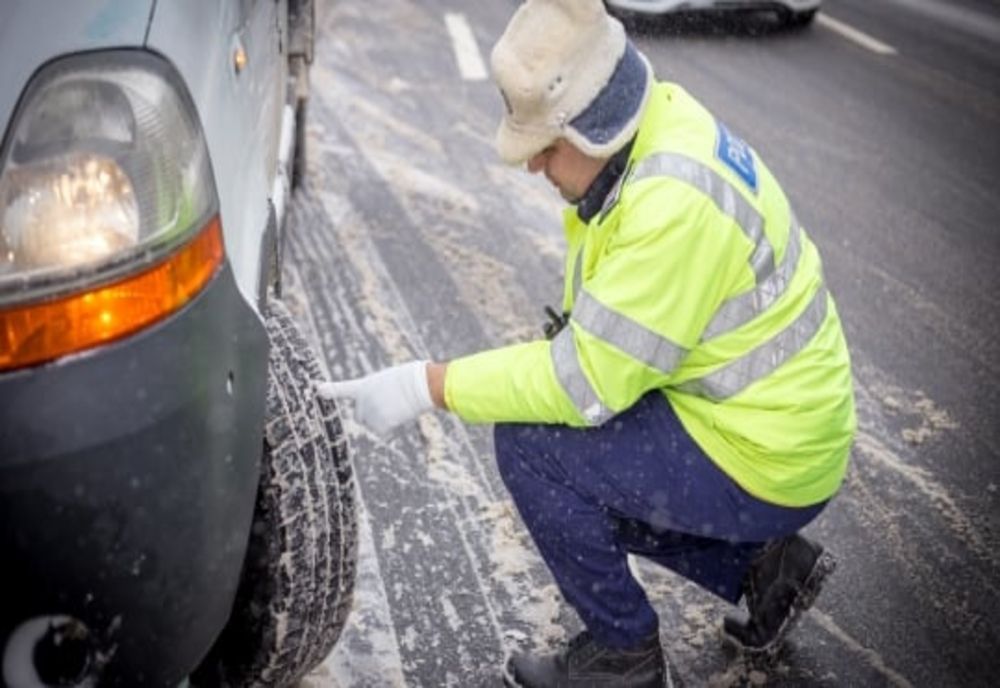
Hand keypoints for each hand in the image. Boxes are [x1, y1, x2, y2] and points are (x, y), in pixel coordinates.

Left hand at [316, 361, 433, 435]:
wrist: (419, 385)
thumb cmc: (410, 380)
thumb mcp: (388, 382)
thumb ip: (377, 395)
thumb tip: (383, 409)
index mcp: (364, 386)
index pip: (342, 389)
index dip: (330, 390)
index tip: (317, 390)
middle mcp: (363, 401)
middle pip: (360, 418)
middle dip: (371, 417)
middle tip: (389, 405)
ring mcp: (370, 413)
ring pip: (374, 427)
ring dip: (385, 422)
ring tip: (398, 407)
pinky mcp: (379, 424)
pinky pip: (384, 434)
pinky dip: (393, 429)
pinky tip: (400, 417)